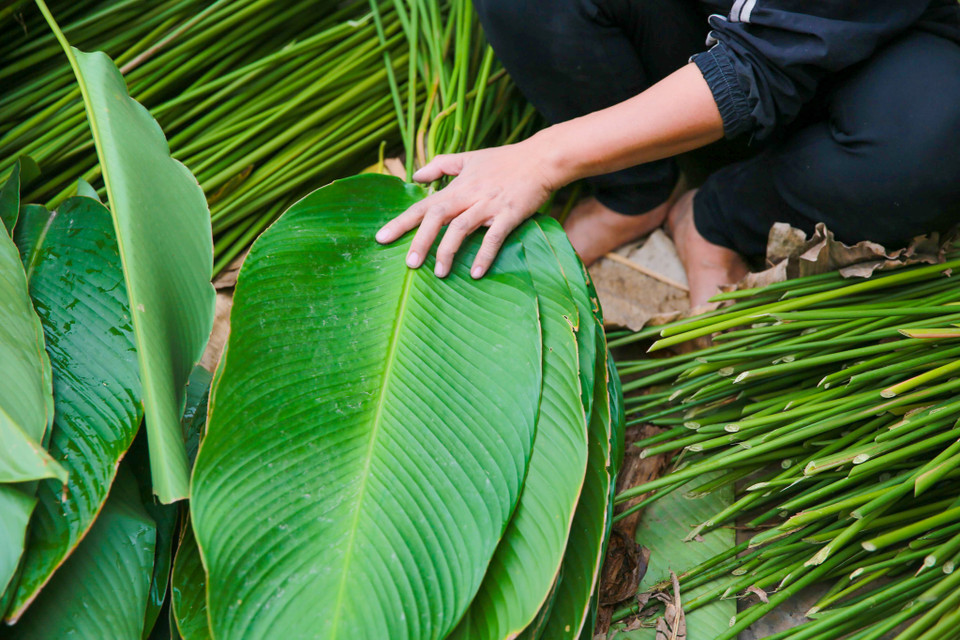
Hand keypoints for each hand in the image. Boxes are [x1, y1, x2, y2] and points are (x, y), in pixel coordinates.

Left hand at [375, 136, 562, 278]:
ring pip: (461, 227)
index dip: (401, 221)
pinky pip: (495, 236)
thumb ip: (440, 165)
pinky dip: (485, 254)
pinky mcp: (510, 214)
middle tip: (409, 264)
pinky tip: (477, 273)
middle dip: (420, 240)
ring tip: (439, 273)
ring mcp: (489, 205)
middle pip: (437, 216)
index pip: (423, 205)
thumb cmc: (505, 160)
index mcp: (457, 186)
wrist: (541, 159)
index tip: (381, 238)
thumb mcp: (469, 157)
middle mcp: (469, 195)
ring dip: (448, 250)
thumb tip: (416, 176)